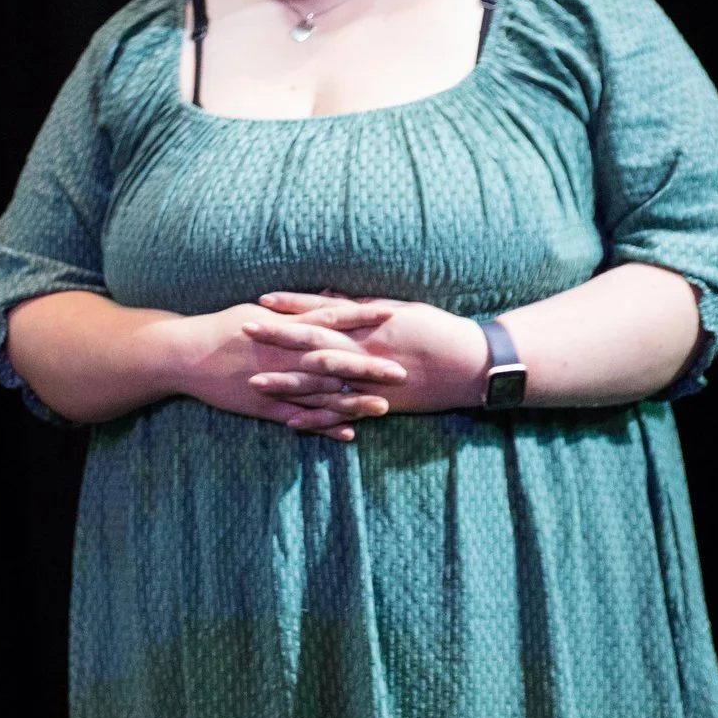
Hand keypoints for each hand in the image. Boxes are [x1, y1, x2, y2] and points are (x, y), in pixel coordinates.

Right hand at [166, 301, 407, 440]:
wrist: (184, 355)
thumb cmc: (222, 328)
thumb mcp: (259, 312)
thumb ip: (296, 310)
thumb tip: (328, 298)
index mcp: (286, 329)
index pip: (333, 319)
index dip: (363, 317)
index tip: (394, 314)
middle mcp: (286, 356)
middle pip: (335, 361)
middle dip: (369, 367)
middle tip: (402, 372)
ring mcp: (277, 382)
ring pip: (322, 394)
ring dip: (354, 401)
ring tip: (384, 407)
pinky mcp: (265, 405)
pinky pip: (301, 417)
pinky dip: (325, 425)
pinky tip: (348, 433)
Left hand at [250, 293, 488, 413]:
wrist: (474, 365)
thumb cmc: (437, 330)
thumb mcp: (399, 310)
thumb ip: (359, 306)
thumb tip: (325, 295)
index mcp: (371, 324)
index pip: (323, 311)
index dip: (291, 306)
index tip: (261, 300)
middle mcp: (367, 351)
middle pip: (314, 343)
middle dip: (277, 338)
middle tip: (242, 331)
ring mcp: (372, 380)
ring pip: (322, 383)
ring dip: (287, 383)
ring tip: (254, 382)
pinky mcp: (381, 404)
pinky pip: (343, 414)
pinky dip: (318, 419)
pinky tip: (291, 422)